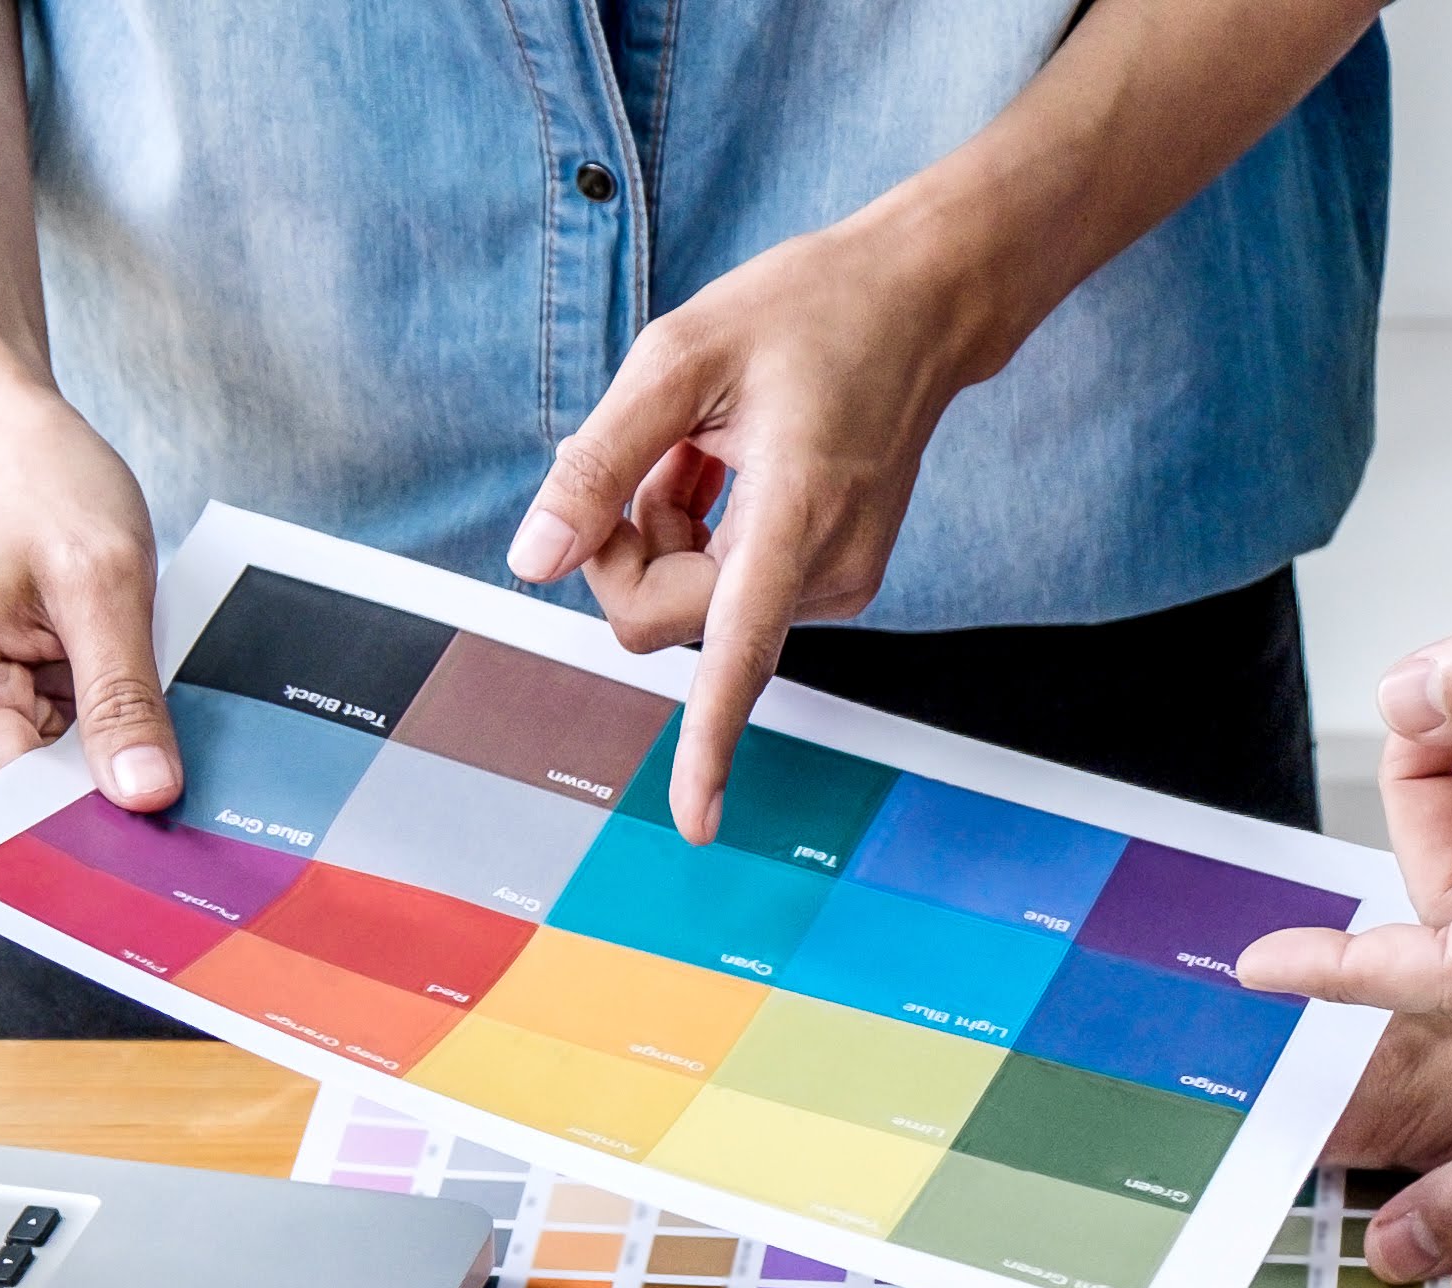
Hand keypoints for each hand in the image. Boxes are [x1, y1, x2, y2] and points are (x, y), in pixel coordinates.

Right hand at [0, 387, 181, 805]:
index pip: (23, 800)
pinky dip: (107, 713)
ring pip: (64, 771)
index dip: (97, 810)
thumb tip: (142, 795)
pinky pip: (69, 740)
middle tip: (162, 705)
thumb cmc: (41, 483)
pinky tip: (116, 665)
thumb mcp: (103, 582)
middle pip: (43, 794)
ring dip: (112, 732)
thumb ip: (122, 697)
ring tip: (125, 654)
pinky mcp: (2, 700)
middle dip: (111, 764)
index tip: (168, 810)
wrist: (10, 438)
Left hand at [507, 213, 1007, 845]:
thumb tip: (532, 560)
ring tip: (709, 449)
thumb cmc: (805, 312)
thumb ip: (596, 465)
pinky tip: (732, 469)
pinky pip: (728, 592)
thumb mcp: (677, 356)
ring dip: (669, 533)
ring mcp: (838, 583)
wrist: (919, 302)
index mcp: (798, 514)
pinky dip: (704, 535)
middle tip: (649, 455)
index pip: (739, 651)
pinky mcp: (833, 582)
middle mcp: (828, 568)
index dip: (710, 742)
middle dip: (628, 550)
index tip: (697, 821)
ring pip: (694, 609)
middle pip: (668, 621)